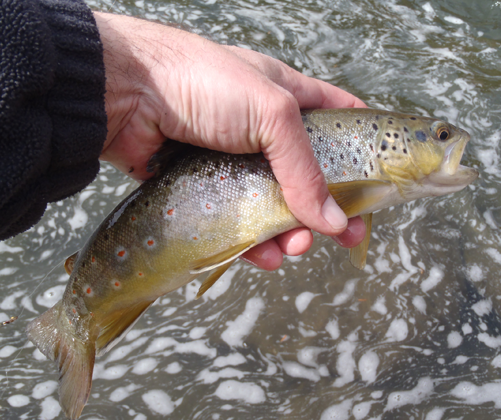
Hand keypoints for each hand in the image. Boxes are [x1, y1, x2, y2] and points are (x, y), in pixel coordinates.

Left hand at [94, 12, 366, 269]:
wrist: (122, 95)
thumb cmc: (200, 82)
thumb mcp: (269, 113)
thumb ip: (303, 168)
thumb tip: (332, 220)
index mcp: (285, 97)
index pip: (337, 118)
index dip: (360, 147)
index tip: (378, 181)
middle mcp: (261, 131)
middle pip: (308, 174)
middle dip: (327, 207)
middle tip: (343, 235)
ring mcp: (233, 161)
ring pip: (273, 205)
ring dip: (289, 232)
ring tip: (294, 249)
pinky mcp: (205, 188)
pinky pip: (236, 222)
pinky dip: (251, 242)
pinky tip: (262, 256)